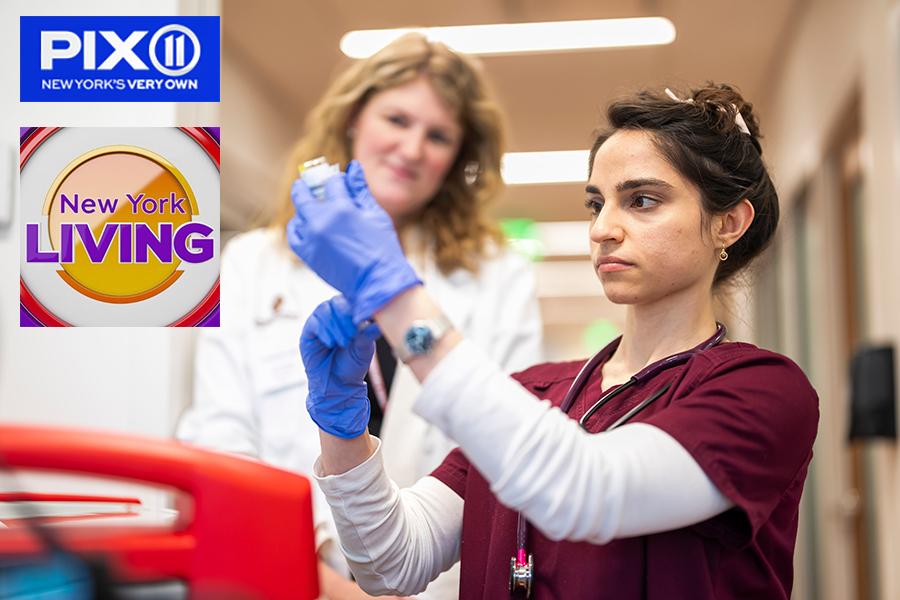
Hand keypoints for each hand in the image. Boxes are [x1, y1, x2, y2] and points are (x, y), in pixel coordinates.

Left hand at [287, 160, 421, 324]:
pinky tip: (308, 225)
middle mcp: (321, 221)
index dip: (335, 179)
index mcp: (341, 208)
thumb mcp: (375, 214)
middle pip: (303, 194)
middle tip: (311, 184)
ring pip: (298, 213)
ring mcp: (311, 238)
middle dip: (307, 186)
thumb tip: (353, 168)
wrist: (377, 282)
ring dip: (305, 207)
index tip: (339, 181)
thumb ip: (361, 190)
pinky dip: (298, 226)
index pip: (331, 182)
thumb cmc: (382, 248)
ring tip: (316, 209)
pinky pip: (294, 234)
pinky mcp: (307, 254)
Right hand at [300, 296, 379, 438]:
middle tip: (353, 334)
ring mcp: (320, 322)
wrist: (338, 386)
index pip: (352, 299)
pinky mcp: (309, 333)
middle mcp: (334, 315)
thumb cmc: (352, 365)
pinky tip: (331, 343)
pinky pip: (314, 323)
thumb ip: (368, 334)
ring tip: (343, 343)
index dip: (357, 307)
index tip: (364, 319)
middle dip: (345, 317)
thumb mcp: (364, 348)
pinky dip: (324, 331)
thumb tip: (379, 323)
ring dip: (335, 325)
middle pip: (337, 301)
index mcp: (350, 315)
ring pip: (325, 309)